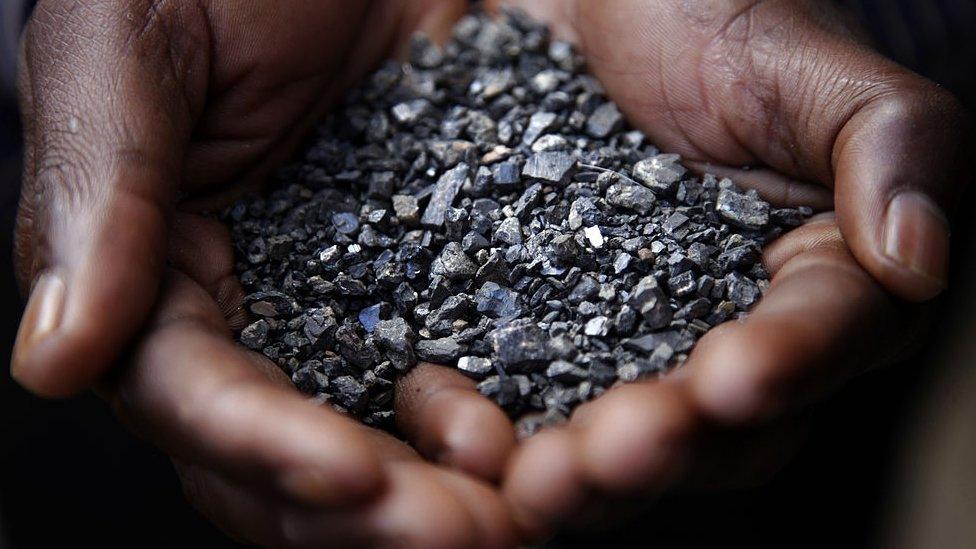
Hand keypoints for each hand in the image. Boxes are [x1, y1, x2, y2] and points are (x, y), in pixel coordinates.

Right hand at [12, 2, 518, 544]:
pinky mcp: (450, 278)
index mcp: (164, 275)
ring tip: (521, 513)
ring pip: (389, 435)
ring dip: (448, 489)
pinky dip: (511, 412)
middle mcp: (262, 313)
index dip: (263, 448)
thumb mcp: (134, 45)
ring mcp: (361, 305)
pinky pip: (479, 365)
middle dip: (371, 510)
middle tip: (460, 535)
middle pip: (296, 454)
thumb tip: (53, 363)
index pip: (195, 395)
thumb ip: (99, 194)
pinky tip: (560, 432)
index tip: (346, 480)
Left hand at [483, 0, 966, 539]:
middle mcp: (721, 325)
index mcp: (813, 275)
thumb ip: (893, 145)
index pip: (819, 337)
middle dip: (665, 446)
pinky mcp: (538, 328)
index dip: (784, 365)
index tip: (732, 380)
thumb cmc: (717, 14)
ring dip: (575, 463)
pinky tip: (453, 424)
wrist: (590, 1)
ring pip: (612, 425)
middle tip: (605, 460)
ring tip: (524, 479)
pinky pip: (519, 388)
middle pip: (713, 422)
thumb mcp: (812, 62)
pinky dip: (491, 418)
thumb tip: (917, 259)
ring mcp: (622, 336)